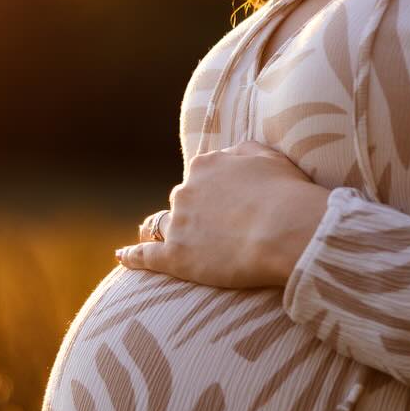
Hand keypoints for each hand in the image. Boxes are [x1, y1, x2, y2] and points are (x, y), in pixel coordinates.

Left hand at [114, 141, 330, 287]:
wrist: (285, 229)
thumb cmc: (287, 193)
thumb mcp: (269, 157)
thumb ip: (243, 153)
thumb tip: (229, 156)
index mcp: (205, 166)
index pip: (199, 177)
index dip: (211, 191)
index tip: (224, 203)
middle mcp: (185, 191)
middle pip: (182, 201)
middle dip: (192, 212)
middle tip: (213, 229)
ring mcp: (179, 224)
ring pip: (163, 225)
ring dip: (162, 230)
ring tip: (161, 239)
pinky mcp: (176, 258)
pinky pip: (146, 256)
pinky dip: (132, 255)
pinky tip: (122, 257)